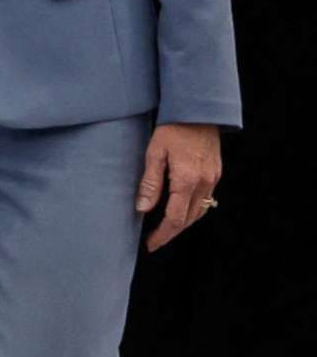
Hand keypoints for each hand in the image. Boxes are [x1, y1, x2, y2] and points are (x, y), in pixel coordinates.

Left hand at [135, 121, 222, 250]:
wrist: (198, 111)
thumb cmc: (172, 128)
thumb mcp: (154, 153)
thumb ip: (150, 182)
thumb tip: (142, 208)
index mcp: (187, 181)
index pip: (174, 218)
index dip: (162, 235)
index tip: (150, 244)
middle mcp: (204, 184)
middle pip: (188, 219)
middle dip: (171, 233)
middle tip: (154, 241)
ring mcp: (213, 179)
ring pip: (199, 212)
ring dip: (182, 223)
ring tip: (164, 229)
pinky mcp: (215, 173)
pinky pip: (206, 200)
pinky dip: (192, 210)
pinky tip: (181, 210)